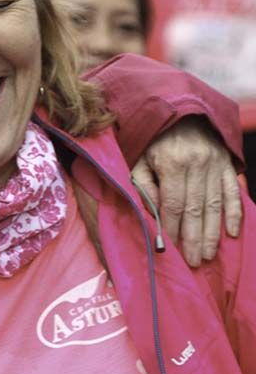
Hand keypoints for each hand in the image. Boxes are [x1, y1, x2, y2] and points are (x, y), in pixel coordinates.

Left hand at [131, 117, 241, 266]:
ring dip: (213, 233)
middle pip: (196, 209)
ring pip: (215, 205)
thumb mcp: (140, 158)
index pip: (173, 204)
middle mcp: (198, 164)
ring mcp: (216, 164)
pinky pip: (233, 193)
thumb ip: (142, 184)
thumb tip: (148, 213)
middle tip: (193, 262)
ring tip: (208, 255)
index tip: (170, 249)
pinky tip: (233, 233)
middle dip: (194, 238)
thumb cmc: (155, 140)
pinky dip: (235, 214)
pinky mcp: (228, 164)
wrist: (183, 110)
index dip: (172, 228)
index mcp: (172, 162)